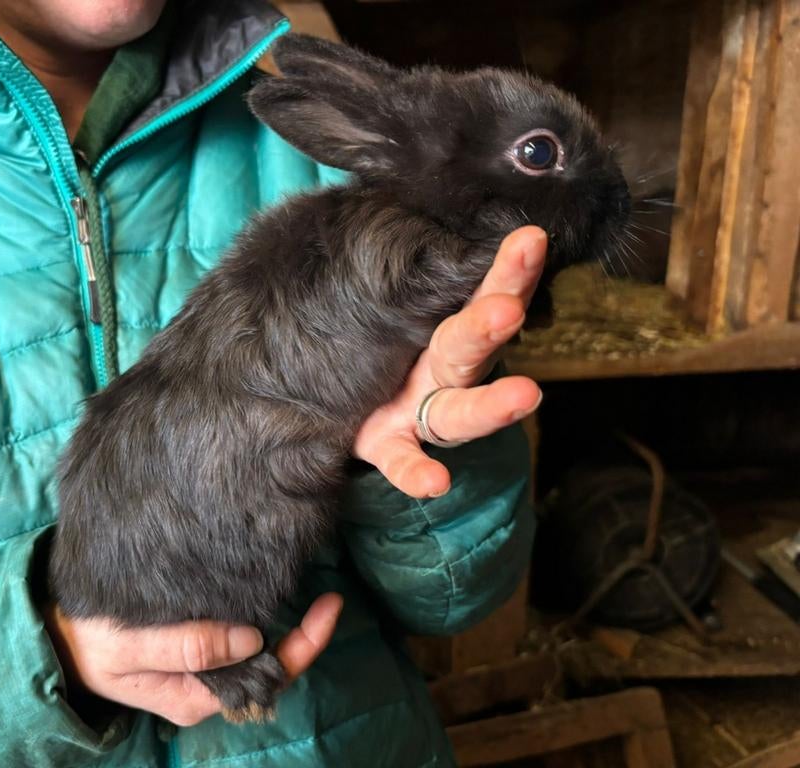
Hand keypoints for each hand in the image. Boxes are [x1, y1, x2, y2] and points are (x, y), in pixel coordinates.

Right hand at [44, 593, 343, 726]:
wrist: (53, 636)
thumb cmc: (88, 641)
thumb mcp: (130, 646)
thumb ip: (188, 646)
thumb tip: (251, 637)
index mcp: (197, 694)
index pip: (267, 672)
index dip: (304, 644)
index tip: (330, 606)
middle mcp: (207, 684)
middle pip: (270, 661)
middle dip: (303, 631)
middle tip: (329, 591)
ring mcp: (202, 665)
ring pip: (256, 646)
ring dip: (283, 617)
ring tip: (304, 577)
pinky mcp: (194, 644)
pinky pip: (236, 631)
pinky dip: (256, 607)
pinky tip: (264, 579)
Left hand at [353, 226, 547, 497]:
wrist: (343, 405)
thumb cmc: (384, 347)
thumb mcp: (403, 308)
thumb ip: (421, 271)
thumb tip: (432, 199)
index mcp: (445, 331)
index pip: (483, 295)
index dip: (509, 271)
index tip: (531, 238)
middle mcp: (442, 373)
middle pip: (472, 346)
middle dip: (492, 323)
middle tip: (508, 307)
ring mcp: (420, 413)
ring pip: (459, 411)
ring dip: (491, 406)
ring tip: (525, 394)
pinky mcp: (391, 447)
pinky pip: (405, 462)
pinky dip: (419, 473)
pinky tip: (435, 482)